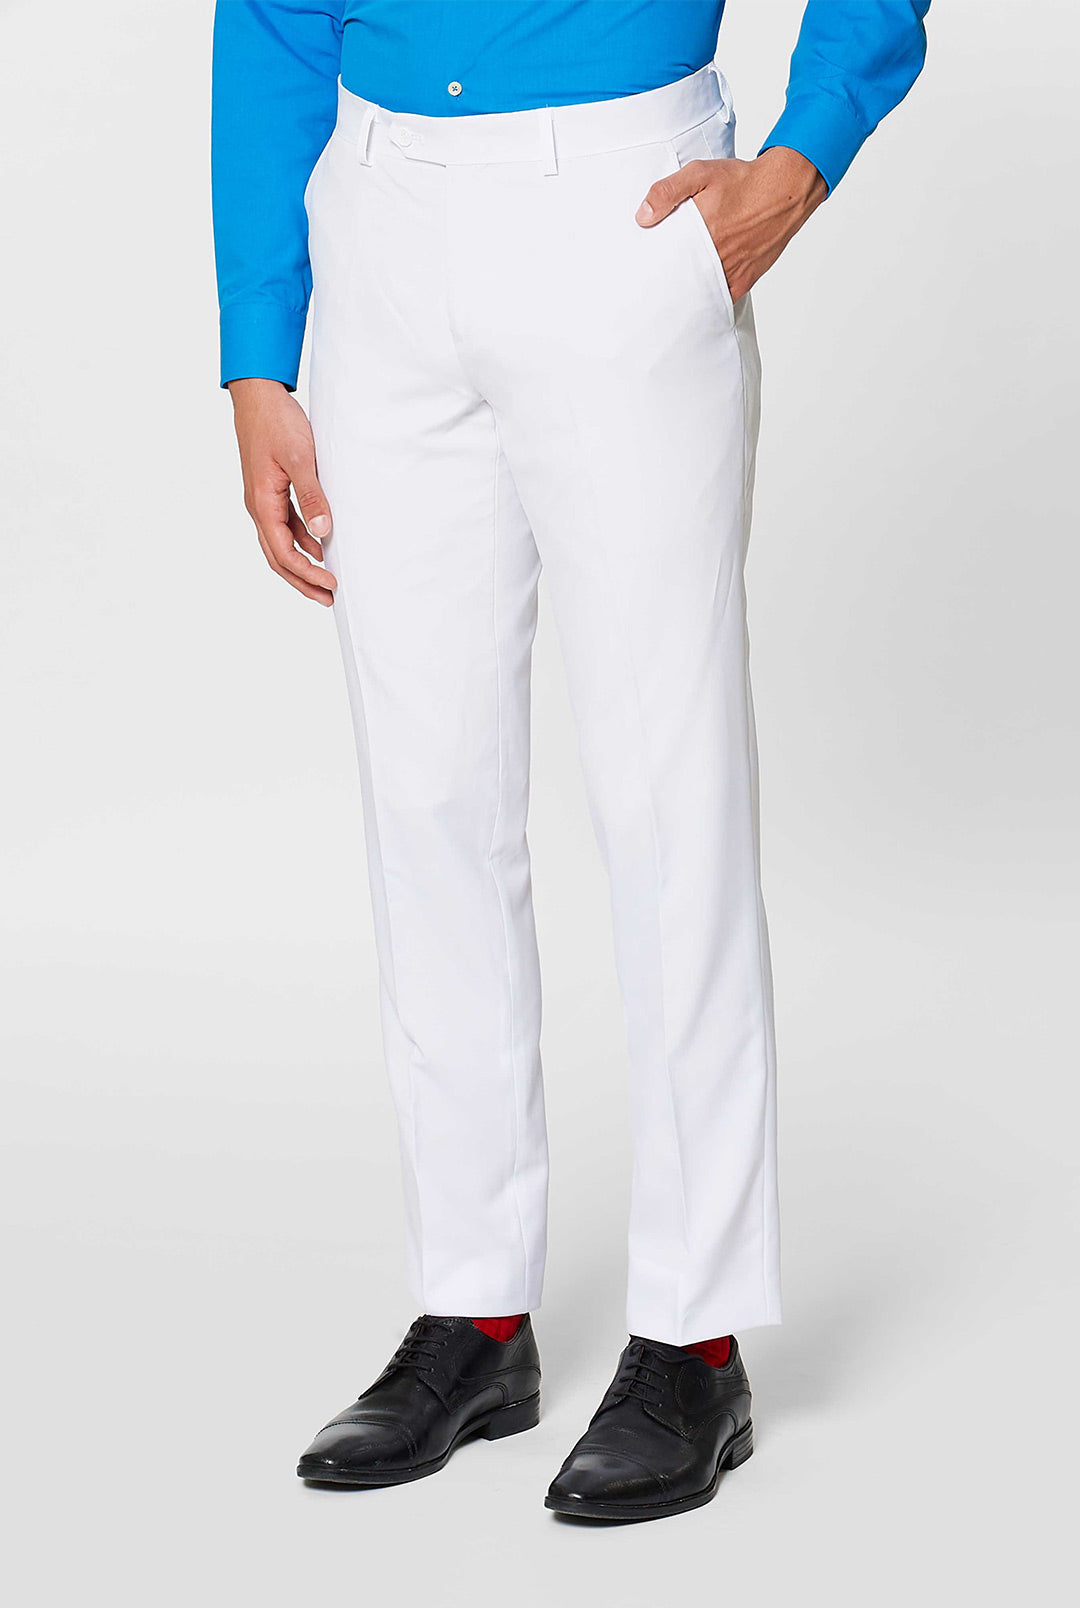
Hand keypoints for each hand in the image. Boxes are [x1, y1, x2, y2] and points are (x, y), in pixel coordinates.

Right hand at [228, 378, 336, 605]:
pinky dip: (302, 541)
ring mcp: (263, 499)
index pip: (284, 553)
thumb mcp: (301, 458)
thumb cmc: (276, 421)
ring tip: (326, 579)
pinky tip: (320, 545)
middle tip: (328, 599)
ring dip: (303, 564)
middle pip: (279, 557)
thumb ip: (311, 496)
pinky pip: (285, 525)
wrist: (258, 394)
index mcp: (262, 504)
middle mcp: (258, 507)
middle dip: (303, 581)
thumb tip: (322, 534)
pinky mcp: (270, 490)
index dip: (307, 574)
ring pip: (281, 544)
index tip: (331, 585)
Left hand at [636, 145, 826, 302]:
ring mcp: (732, 271)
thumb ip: (668, 192)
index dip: (655, 267)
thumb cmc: (744, 181)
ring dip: (689, 291)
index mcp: (702, 235)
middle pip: (684, 280)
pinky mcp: (746, 278)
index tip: (644, 269)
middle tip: (655, 283)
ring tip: (674, 290)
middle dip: (669, 282)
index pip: (668, 261)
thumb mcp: (701, 173)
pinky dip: (711, 297)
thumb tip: (643, 217)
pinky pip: (723, 296)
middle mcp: (717, 257)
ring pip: (702, 291)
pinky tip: (700, 294)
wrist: (786, 190)